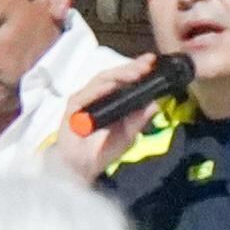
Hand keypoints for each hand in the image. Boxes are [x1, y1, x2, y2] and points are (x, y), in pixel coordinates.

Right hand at [58, 55, 169, 175]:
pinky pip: (86, 94)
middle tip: (147, 65)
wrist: (81, 167)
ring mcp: (85, 99)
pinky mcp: (73, 106)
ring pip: (102, 79)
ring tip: (135, 73)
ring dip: (119, 75)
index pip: (125, 79)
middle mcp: (98, 94)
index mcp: (112, 98)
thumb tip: (155, 103)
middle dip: (131, 67)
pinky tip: (112, 86)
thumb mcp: (128, 135)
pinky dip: (99, 90)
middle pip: (115, 75)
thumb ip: (140, 119)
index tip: (152, 62)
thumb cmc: (103, 149)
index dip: (137, 68)